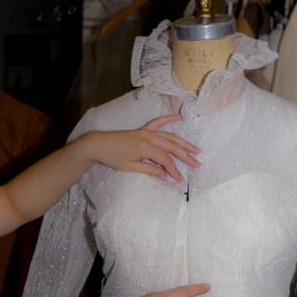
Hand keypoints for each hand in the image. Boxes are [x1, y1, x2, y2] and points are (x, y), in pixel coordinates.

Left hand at [84, 116, 199, 183]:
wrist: (98, 144)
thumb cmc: (112, 157)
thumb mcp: (131, 167)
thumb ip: (150, 170)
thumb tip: (166, 177)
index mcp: (145, 147)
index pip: (165, 159)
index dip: (174, 169)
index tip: (181, 179)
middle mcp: (148, 137)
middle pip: (171, 147)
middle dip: (185, 156)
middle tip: (198, 164)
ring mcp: (146, 131)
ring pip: (169, 136)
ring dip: (183, 143)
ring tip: (196, 149)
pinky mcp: (142, 129)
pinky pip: (158, 122)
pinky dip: (169, 119)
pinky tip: (179, 117)